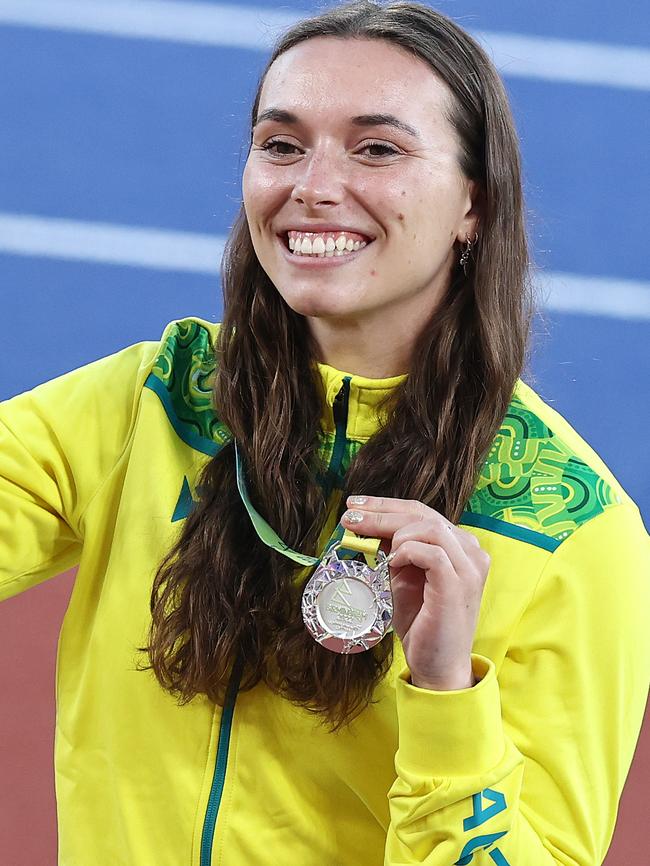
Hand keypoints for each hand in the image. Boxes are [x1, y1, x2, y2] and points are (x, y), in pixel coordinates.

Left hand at [342, 496, 490, 690]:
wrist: (438, 665)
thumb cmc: (422, 623)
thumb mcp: (403, 578)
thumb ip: (395, 550)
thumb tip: (368, 525)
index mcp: (460, 546)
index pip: (422, 512)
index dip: (386, 505)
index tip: (354, 505)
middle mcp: (471, 551)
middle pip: (422, 514)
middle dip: (380, 512)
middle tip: (349, 516)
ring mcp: (469, 566)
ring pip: (428, 526)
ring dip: (394, 532)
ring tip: (376, 551)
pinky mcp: (458, 583)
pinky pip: (429, 551)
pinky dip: (406, 552)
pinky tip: (392, 564)